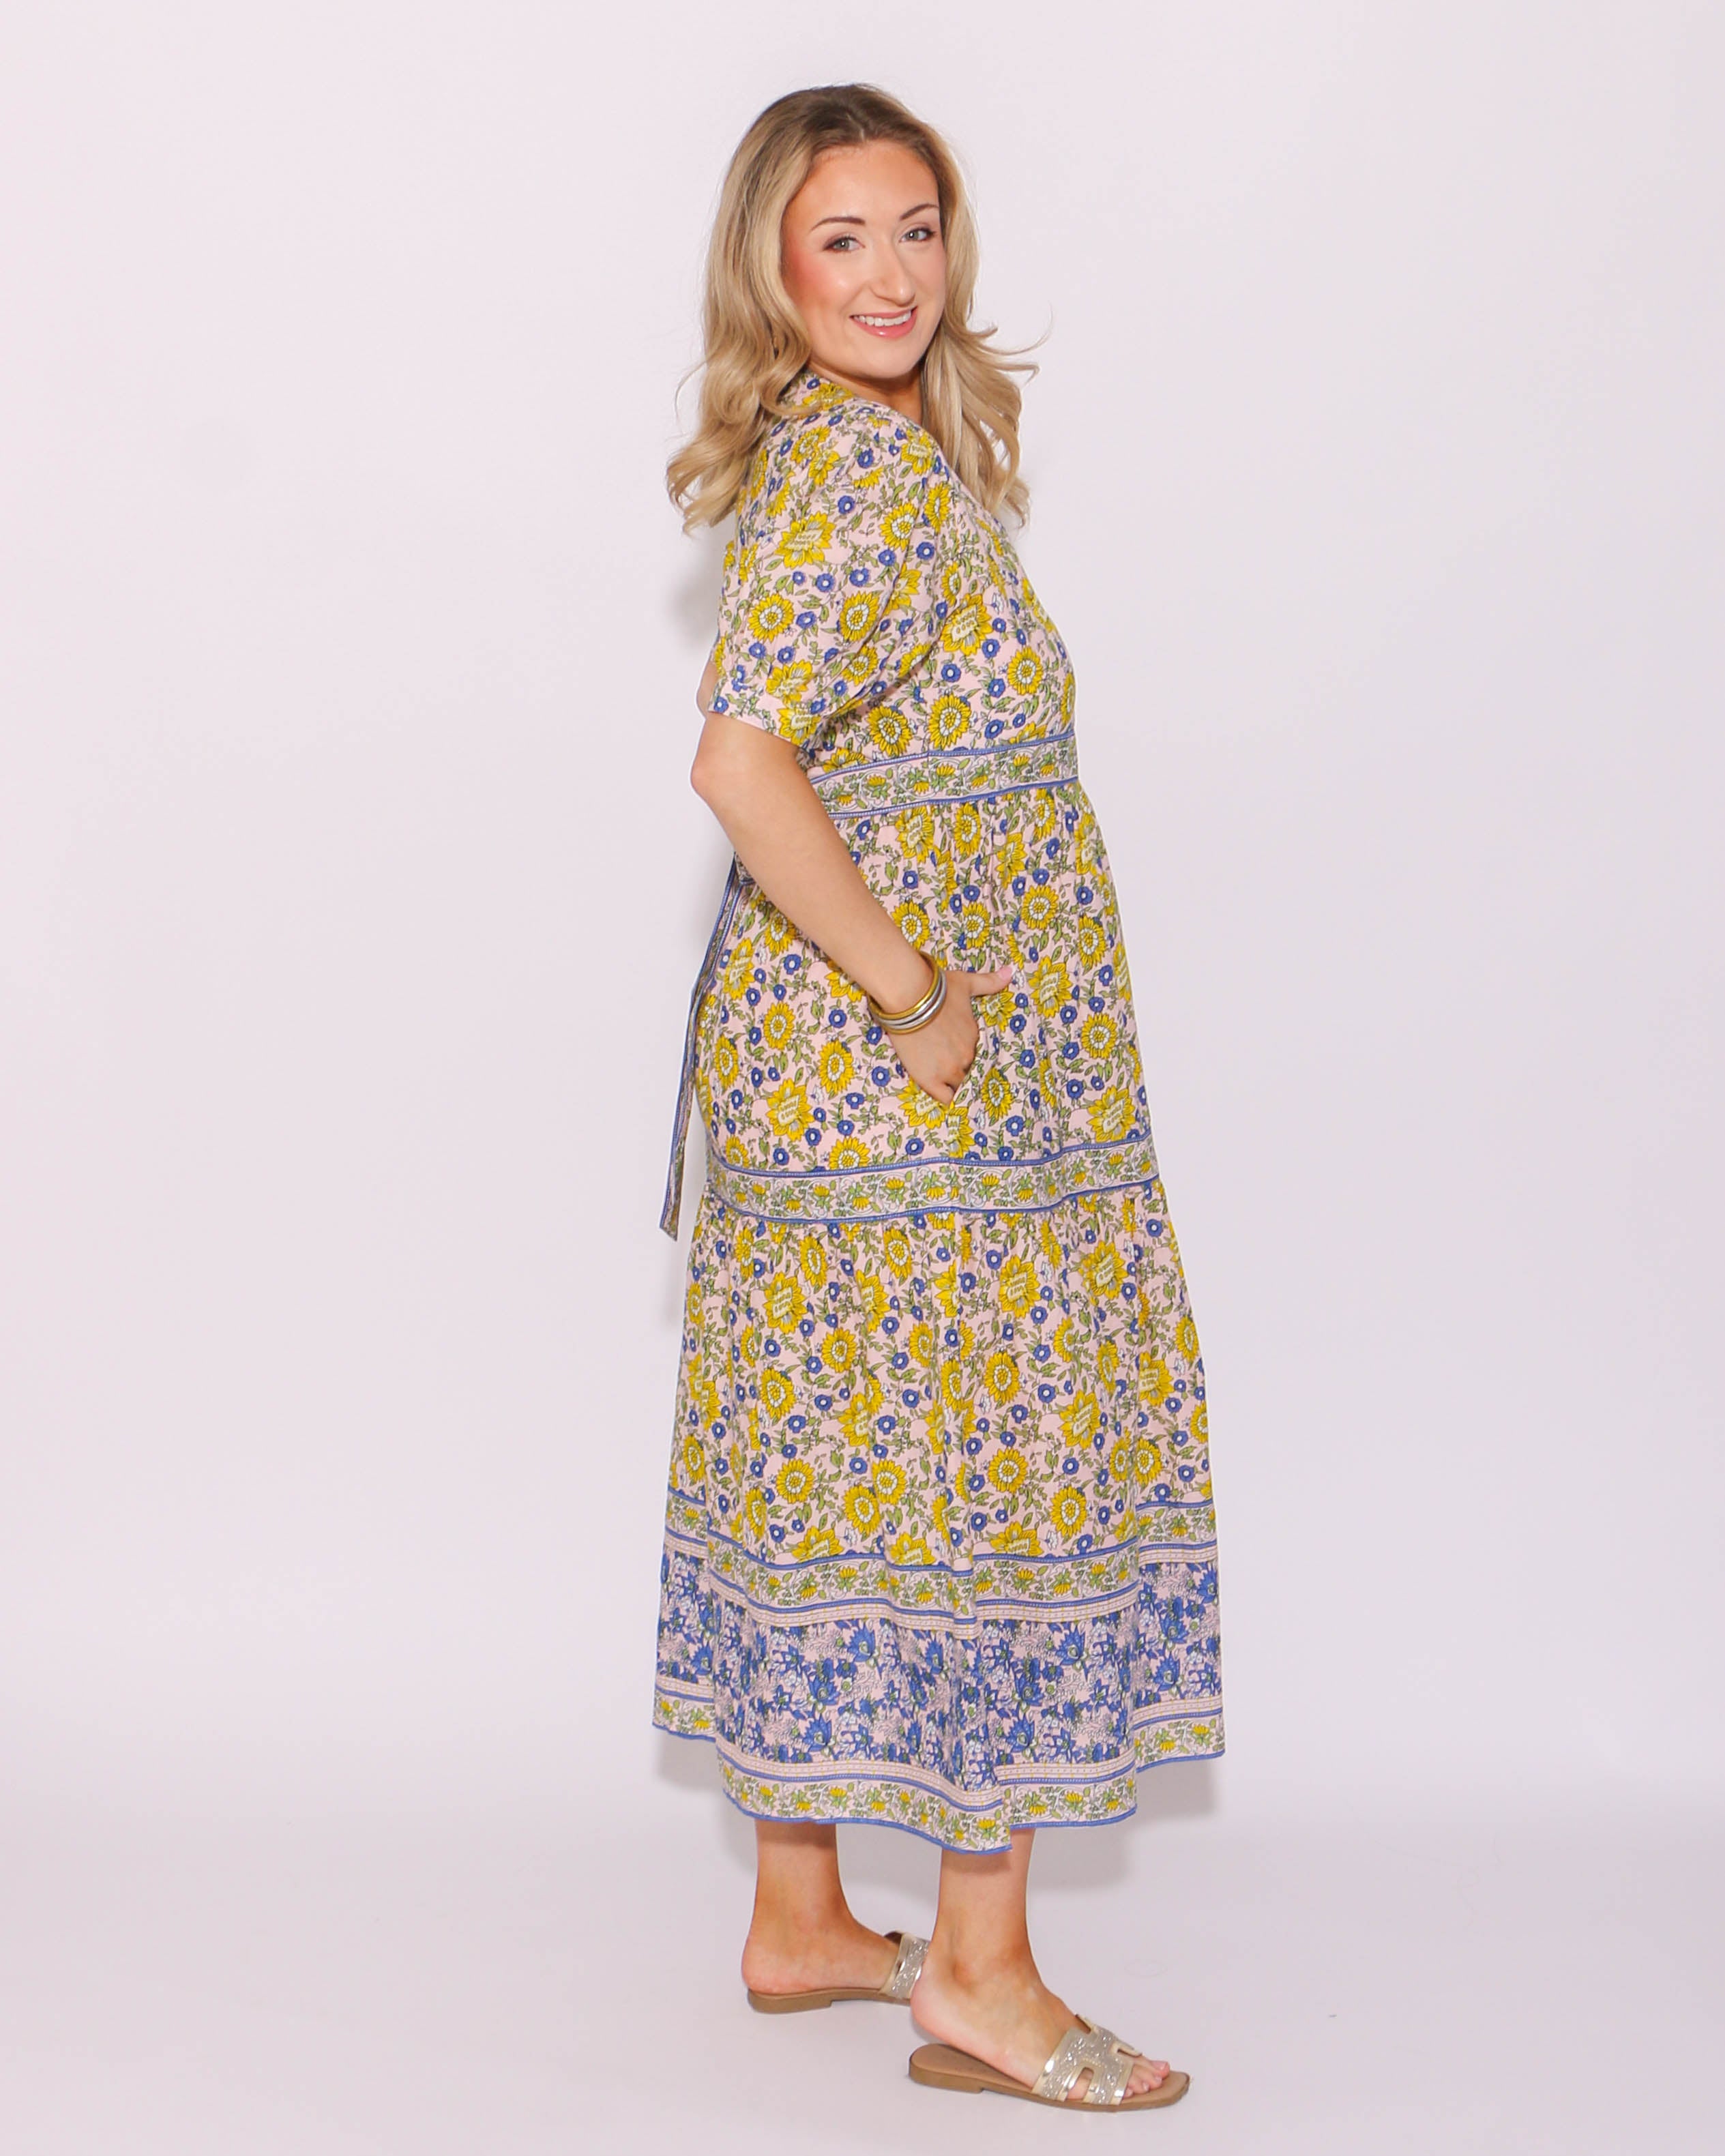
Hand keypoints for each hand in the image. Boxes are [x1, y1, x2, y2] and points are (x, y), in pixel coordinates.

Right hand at [887, 966, 1013, 1104]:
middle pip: (970, 1072)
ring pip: (960, 1086)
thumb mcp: (966, 983)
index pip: (977, 1054)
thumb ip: (989, 981)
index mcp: (975, 1037)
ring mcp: (949, 1069)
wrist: (909, 996)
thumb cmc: (936, 988)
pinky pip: (945, 1099)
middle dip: (964, 1071)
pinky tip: (945, 1098)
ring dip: (955, 1086)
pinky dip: (946, 1099)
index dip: (968, 1055)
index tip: (960, 1054)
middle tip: (952, 1071)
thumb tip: (1010, 971)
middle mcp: (967, 1056)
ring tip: (949, 1088)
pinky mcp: (930, 1079)